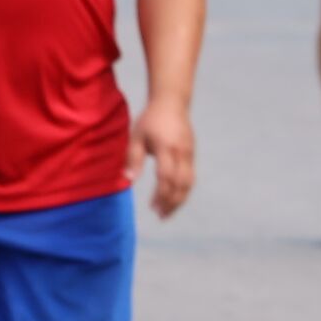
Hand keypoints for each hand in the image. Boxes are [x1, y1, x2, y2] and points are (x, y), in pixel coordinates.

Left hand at [134, 97, 196, 217]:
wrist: (172, 103)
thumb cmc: (150, 120)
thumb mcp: (136, 136)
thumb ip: (133, 158)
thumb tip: (128, 180)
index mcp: (166, 148)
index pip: (166, 177)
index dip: (160, 195)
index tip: (152, 207)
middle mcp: (181, 153)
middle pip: (181, 185)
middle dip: (172, 203)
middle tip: (161, 216)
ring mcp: (189, 154)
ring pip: (189, 183)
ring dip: (180, 200)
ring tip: (168, 212)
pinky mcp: (192, 155)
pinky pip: (190, 178)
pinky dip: (183, 191)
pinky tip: (174, 197)